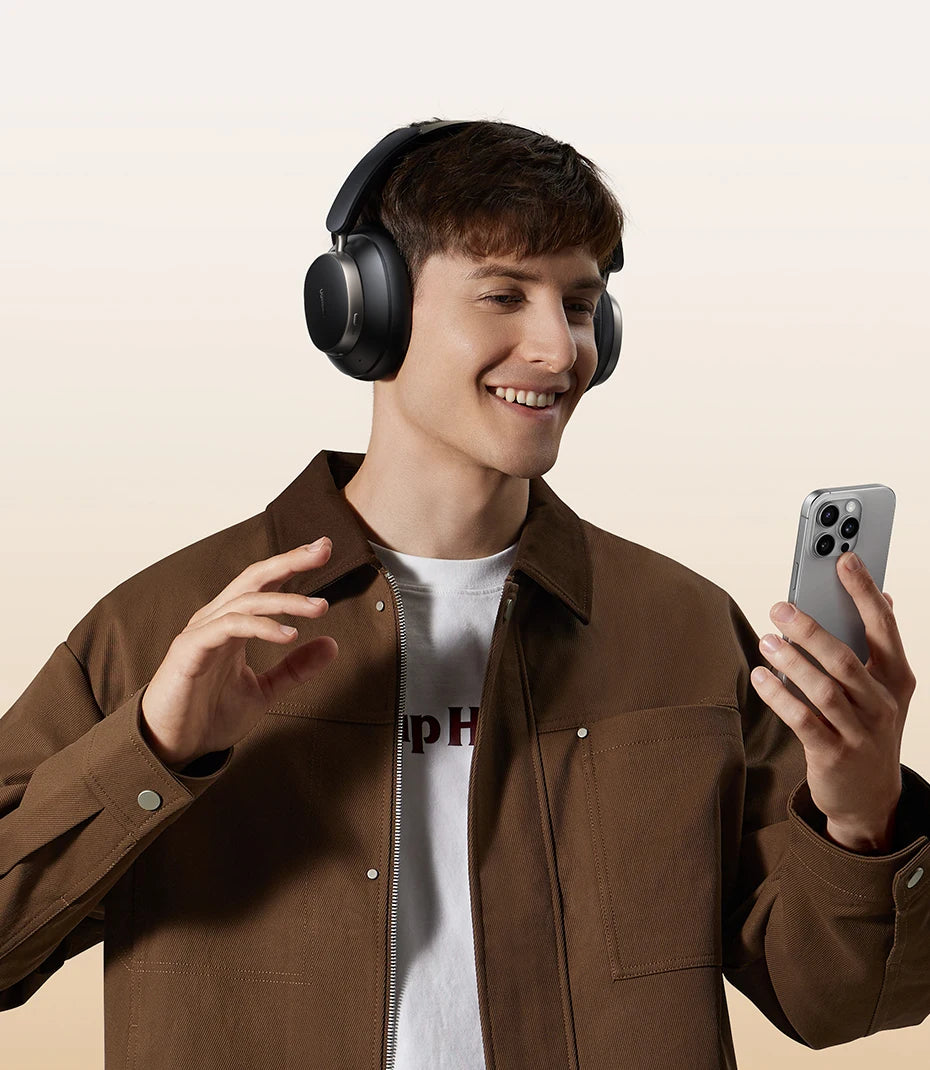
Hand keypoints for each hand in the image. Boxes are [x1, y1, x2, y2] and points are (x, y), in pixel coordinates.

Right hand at [141, 539, 338, 770]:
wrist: (173, 747)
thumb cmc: (210, 716)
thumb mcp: (265, 691)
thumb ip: (295, 668)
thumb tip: (333, 644)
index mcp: (233, 624)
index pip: (265, 584)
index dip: (293, 564)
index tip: (324, 549)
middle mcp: (217, 619)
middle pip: (255, 577)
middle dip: (290, 560)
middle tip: (323, 549)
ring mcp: (202, 632)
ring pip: (246, 599)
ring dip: (286, 600)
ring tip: (319, 607)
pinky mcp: (190, 650)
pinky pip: (229, 626)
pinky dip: (261, 626)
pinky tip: (289, 634)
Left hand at [750, 551, 916, 850]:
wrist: (870, 798)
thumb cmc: (869, 729)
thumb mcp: (883, 689)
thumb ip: (879, 645)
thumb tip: (883, 595)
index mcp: (897, 679)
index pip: (883, 626)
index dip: (864, 591)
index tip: (844, 560)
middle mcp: (882, 703)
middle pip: (845, 658)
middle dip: (811, 629)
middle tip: (780, 607)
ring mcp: (860, 731)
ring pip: (824, 689)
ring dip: (791, 661)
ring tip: (765, 640)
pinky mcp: (833, 754)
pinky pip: (802, 720)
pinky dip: (779, 696)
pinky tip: (760, 676)